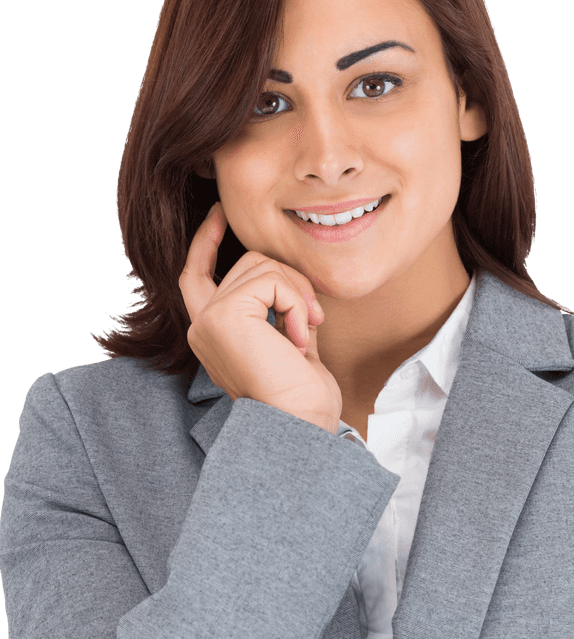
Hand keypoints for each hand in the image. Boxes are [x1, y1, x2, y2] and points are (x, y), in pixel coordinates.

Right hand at [179, 202, 342, 433]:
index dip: (205, 240)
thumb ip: (282, 308)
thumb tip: (293, 281)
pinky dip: (295, 303)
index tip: (219, 213)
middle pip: (248, 263)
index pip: (196, 274)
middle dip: (290, 281)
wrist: (299, 426)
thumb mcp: (290, 343)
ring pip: (262, 265)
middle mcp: (202, 325)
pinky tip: (299, 338)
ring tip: (305, 333)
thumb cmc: (300, 398)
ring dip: (297, 294)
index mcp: (212, 333)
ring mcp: (209, 319)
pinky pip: (271, 280)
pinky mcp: (224, 314)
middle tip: (313, 318)